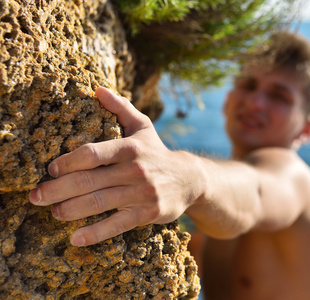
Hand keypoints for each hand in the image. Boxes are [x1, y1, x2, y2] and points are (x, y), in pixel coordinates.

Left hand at [29, 87, 197, 245]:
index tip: (50, 170)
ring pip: (99, 203)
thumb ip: (120, 108)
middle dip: (58, 190)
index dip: (67, 162)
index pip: (92, 153)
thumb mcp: (143, 127)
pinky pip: (117, 225)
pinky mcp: (148, 213)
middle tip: (37, 197)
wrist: (189, 179)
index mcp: (131, 147)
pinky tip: (75, 238)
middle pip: (89, 181)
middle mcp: (136, 169)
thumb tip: (97, 89)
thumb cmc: (157, 152)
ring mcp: (143, 193)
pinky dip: (95, 233)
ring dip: (71, 210)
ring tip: (53, 213)